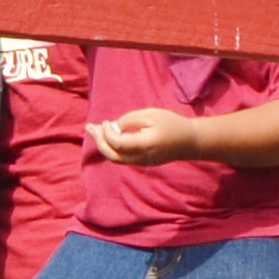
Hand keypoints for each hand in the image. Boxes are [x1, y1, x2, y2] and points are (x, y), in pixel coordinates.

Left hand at [89, 107, 205, 166]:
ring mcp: (141, 163)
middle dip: (98, 141)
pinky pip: (121, 158)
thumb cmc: (171, 124)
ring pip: (115, 159)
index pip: (118, 144)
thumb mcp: (151, 115)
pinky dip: (111, 148)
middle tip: (89, 128)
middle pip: (112, 155)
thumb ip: (130, 120)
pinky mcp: (141, 163)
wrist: (189, 142)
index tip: (106, 122)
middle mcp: (141, 158)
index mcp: (145, 145)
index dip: (107, 134)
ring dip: (102, 145)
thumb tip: (113, 128)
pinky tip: (106, 136)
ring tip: (93, 130)